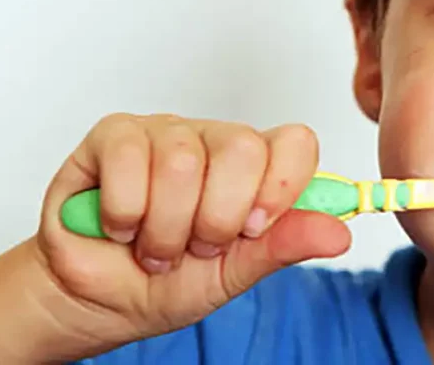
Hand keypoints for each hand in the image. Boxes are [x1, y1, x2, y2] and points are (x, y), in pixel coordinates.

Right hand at [33, 114, 351, 353]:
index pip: (295, 143)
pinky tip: (119, 226)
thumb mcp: (232, 276)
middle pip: (243, 148)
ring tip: (154, 247)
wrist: (93, 301)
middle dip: (216, 219)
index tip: (252, 229)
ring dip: (164, 228)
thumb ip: (283, 246)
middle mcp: (214, 142)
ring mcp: (165, 133)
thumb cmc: (163, 283)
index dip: (280, 187)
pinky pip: (130, 160)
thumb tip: (340, 232)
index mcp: (254, 171)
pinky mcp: (114, 136)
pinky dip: (124, 212)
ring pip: (183, 164)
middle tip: (196, 247)